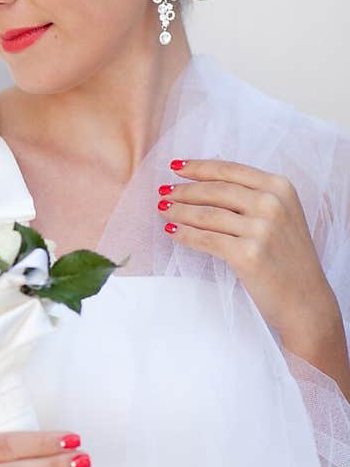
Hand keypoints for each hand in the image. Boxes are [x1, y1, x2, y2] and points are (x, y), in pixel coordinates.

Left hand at [159, 158, 342, 345]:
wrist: (305, 300)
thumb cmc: (288, 258)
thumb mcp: (281, 216)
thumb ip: (252, 196)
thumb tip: (204, 184)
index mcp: (280, 187)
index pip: (230, 170)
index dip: (199, 167)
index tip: (175, 166)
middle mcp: (272, 204)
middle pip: (215, 190)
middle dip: (184, 190)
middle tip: (163, 191)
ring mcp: (261, 229)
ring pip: (206, 214)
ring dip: (179, 211)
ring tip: (162, 209)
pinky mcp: (247, 254)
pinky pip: (205, 239)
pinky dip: (184, 234)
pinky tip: (171, 230)